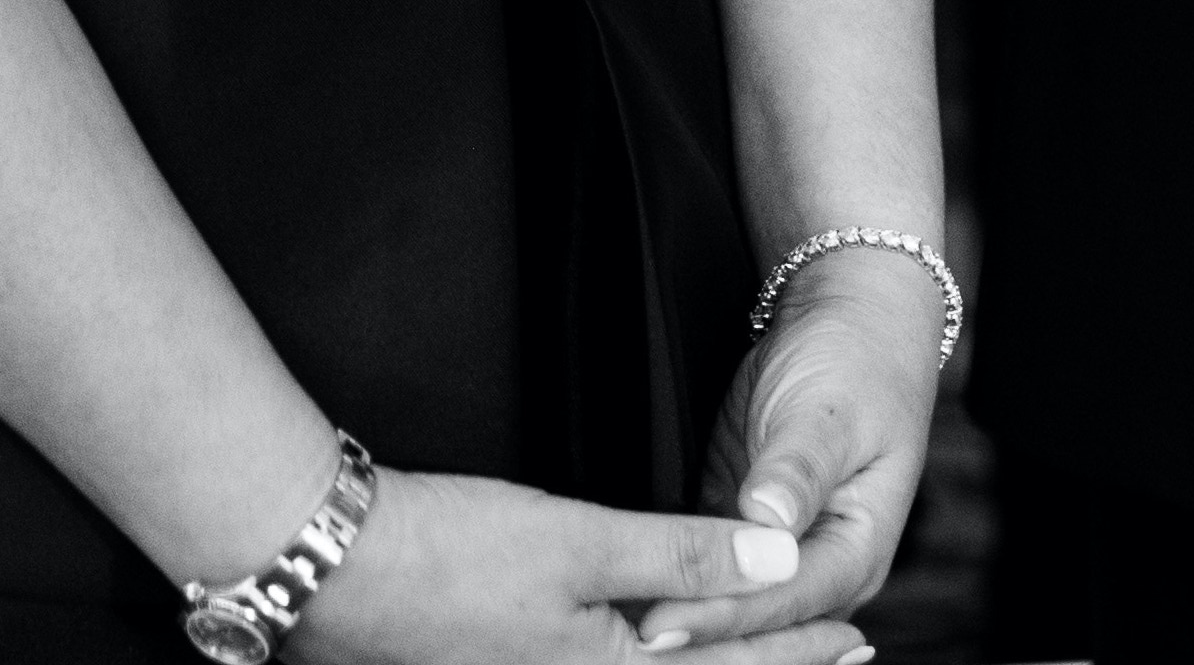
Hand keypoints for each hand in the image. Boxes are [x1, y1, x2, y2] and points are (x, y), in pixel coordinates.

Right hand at [289, 468, 860, 664]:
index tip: (858, 639)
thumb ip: (684, 553)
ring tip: (770, 649)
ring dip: (719, 662)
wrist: (335, 569)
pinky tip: (668, 642)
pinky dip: (665, 659)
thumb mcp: (579, 540)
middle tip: (844, 653)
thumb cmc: (450, 551)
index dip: (799, 652)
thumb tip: (780, 555)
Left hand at [637, 249, 939, 648]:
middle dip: (692, 623)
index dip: (723, 612)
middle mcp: (819, 566)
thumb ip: (798, 468)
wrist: (848, 324)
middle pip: (753, 614)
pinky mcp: (736, 523)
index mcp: (857, 549)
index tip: (662, 621)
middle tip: (624, 633)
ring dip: (677, 607)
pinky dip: (670, 575)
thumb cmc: (853, 364)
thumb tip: (768, 519)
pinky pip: (703, 562)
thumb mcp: (830, 413)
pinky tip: (625, 582)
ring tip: (613, 620)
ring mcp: (777, 550)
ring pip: (725, 598)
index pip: (784, 597)